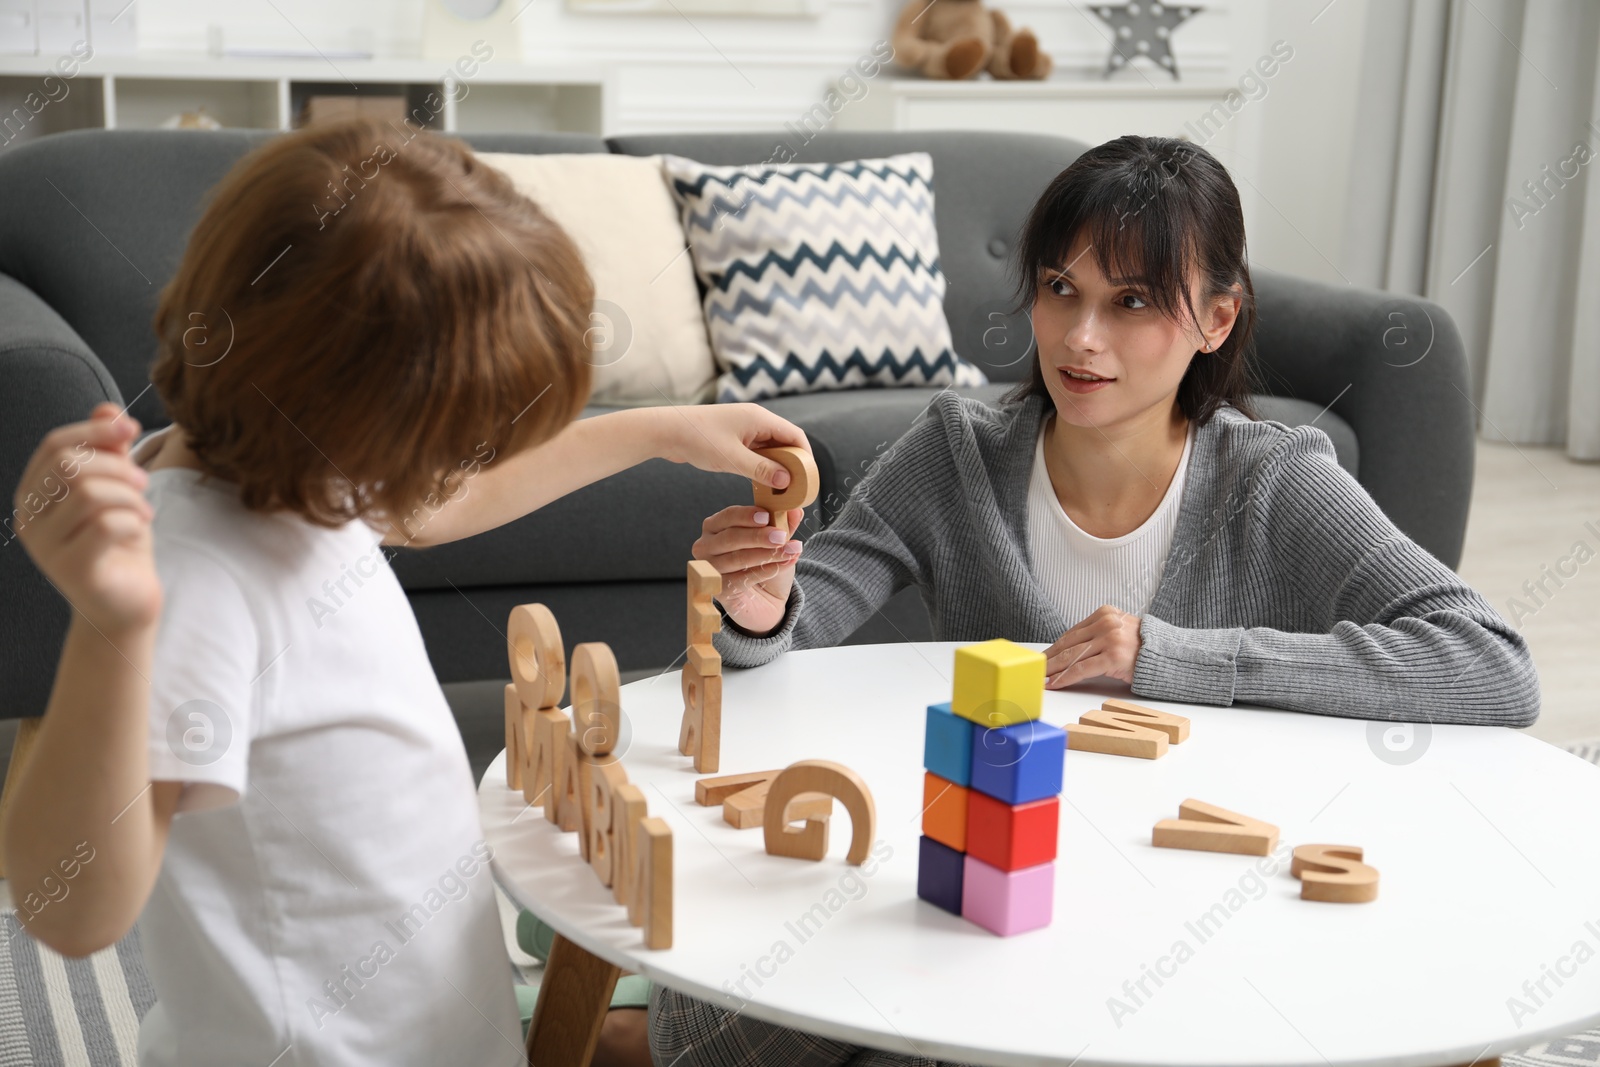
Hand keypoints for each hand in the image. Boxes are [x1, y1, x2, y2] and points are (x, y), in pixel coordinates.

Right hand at [13, 403, 161, 634]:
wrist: (125, 603)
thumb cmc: (119, 543)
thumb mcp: (117, 490)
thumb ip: (109, 452)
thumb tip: (109, 409)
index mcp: (34, 494)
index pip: (55, 446)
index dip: (95, 430)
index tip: (132, 428)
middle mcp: (29, 519)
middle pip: (69, 466)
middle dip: (117, 467)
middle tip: (142, 484)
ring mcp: (45, 547)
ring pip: (89, 493)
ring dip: (130, 496)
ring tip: (142, 511)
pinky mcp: (71, 569)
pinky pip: (105, 525)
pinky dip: (132, 520)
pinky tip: (138, 530)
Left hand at [657, 404, 809, 490]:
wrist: (665, 431)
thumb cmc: (698, 439)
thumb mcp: (732, 459)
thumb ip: (761, 470)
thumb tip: (787, 481)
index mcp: (760, 418)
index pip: (796, 436)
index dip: (806, 458)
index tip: (808, 481)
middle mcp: (755, 421)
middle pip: (786, 443)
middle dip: (793, 466)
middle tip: (795, 491)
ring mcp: (744, 430)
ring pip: (771, 450)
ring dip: (776, 469)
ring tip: (780, 492)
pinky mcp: (733, 439)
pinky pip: (756, 453)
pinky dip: (762, 468)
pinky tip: (762, 484)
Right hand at [691, 505, 804, 635]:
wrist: (767, 597)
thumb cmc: (765, 562)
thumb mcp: (777, 540)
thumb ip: (784, 524)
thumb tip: (795, 510)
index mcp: (716, 525)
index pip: (728, 516)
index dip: (747, 515)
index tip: (767, 516)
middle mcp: (706, 546)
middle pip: (731, 537)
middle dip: (758, 536)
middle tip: (782, 536)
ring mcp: (710, 569)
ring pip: (737, 558)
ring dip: (767, 554)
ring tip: (790, 552)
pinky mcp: (719, 590)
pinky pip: (741, 578)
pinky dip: (764, 571)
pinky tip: (780, 566)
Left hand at [1043, 605, 1142, 688]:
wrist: (1169, 656)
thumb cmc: (1144, 648)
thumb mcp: (1119, 631)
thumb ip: (1097, 635)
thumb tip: (1069, 650)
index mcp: (1106, 613)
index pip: (1073, 632)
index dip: (1056, 646)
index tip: (1045, 656)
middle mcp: (1107, 622)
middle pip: (1070, 643)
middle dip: (1050, 657)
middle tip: (1037, 667)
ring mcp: (1110, 638)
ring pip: (1072, 656)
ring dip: (1053, 669)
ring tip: (1042, 676)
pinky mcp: (1113, 656)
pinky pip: (1082, 669)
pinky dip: (1065, 677)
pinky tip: (1055, 683)